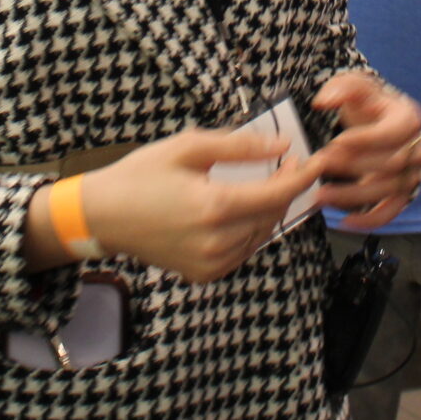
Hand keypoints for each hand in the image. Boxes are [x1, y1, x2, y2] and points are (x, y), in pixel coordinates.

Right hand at [75, 127, 323, 283]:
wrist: (102, 216)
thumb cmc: (141, 175)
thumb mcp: (187, 147)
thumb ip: (240, 146)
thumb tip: (282, 145)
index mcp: (215, 207)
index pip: (278, 194)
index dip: (303, 176)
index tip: (318, 159)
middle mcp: (217, 241)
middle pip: (274, 214)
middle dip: (287, 188)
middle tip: (288, 164)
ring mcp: (211, 262)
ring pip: (262, 234)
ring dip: (270, 209)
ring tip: (265, 183)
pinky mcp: (204, 274)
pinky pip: (244, 250)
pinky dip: (251, 229)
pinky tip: (241, 209)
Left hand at [308, 70, 420, 230]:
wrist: (374, 118)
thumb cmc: (365, 101)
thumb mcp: (354, 85)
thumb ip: (340, 88)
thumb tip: (323, 102)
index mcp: (410, 118)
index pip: (393, 133)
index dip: (365, 140)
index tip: (336, 141)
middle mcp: (418, 147)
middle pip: (390, 164)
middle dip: (353, 166)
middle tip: (321, 163)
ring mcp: (412, 172)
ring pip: (387, 190)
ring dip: (353, 195)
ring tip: (321, 194)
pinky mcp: (402, 193)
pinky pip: (391, 211)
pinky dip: (370, 221)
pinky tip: (345, 222)